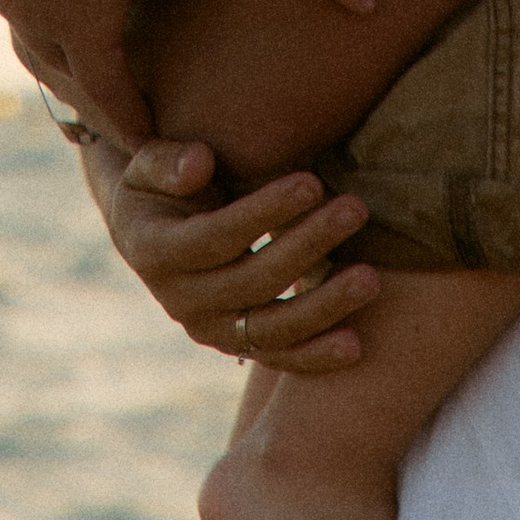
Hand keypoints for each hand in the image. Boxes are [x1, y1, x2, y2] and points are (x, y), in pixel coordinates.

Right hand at [78, 133, 377, 375]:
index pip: (216, 236)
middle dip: (308, 244)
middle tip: (355, 208)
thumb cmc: (162, 185)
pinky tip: (355, 345)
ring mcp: (210, 330)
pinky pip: (279, 358)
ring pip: (271, 328)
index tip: (311, 182)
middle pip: (253, 281)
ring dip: (323, 305)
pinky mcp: (237, 346)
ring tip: (370, 277)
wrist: (155, 233)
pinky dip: (316, 357)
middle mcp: (179, 301)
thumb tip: (199, 163)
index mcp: (153, 252)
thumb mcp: (149, 165)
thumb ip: (166, 162)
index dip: (264, 212)